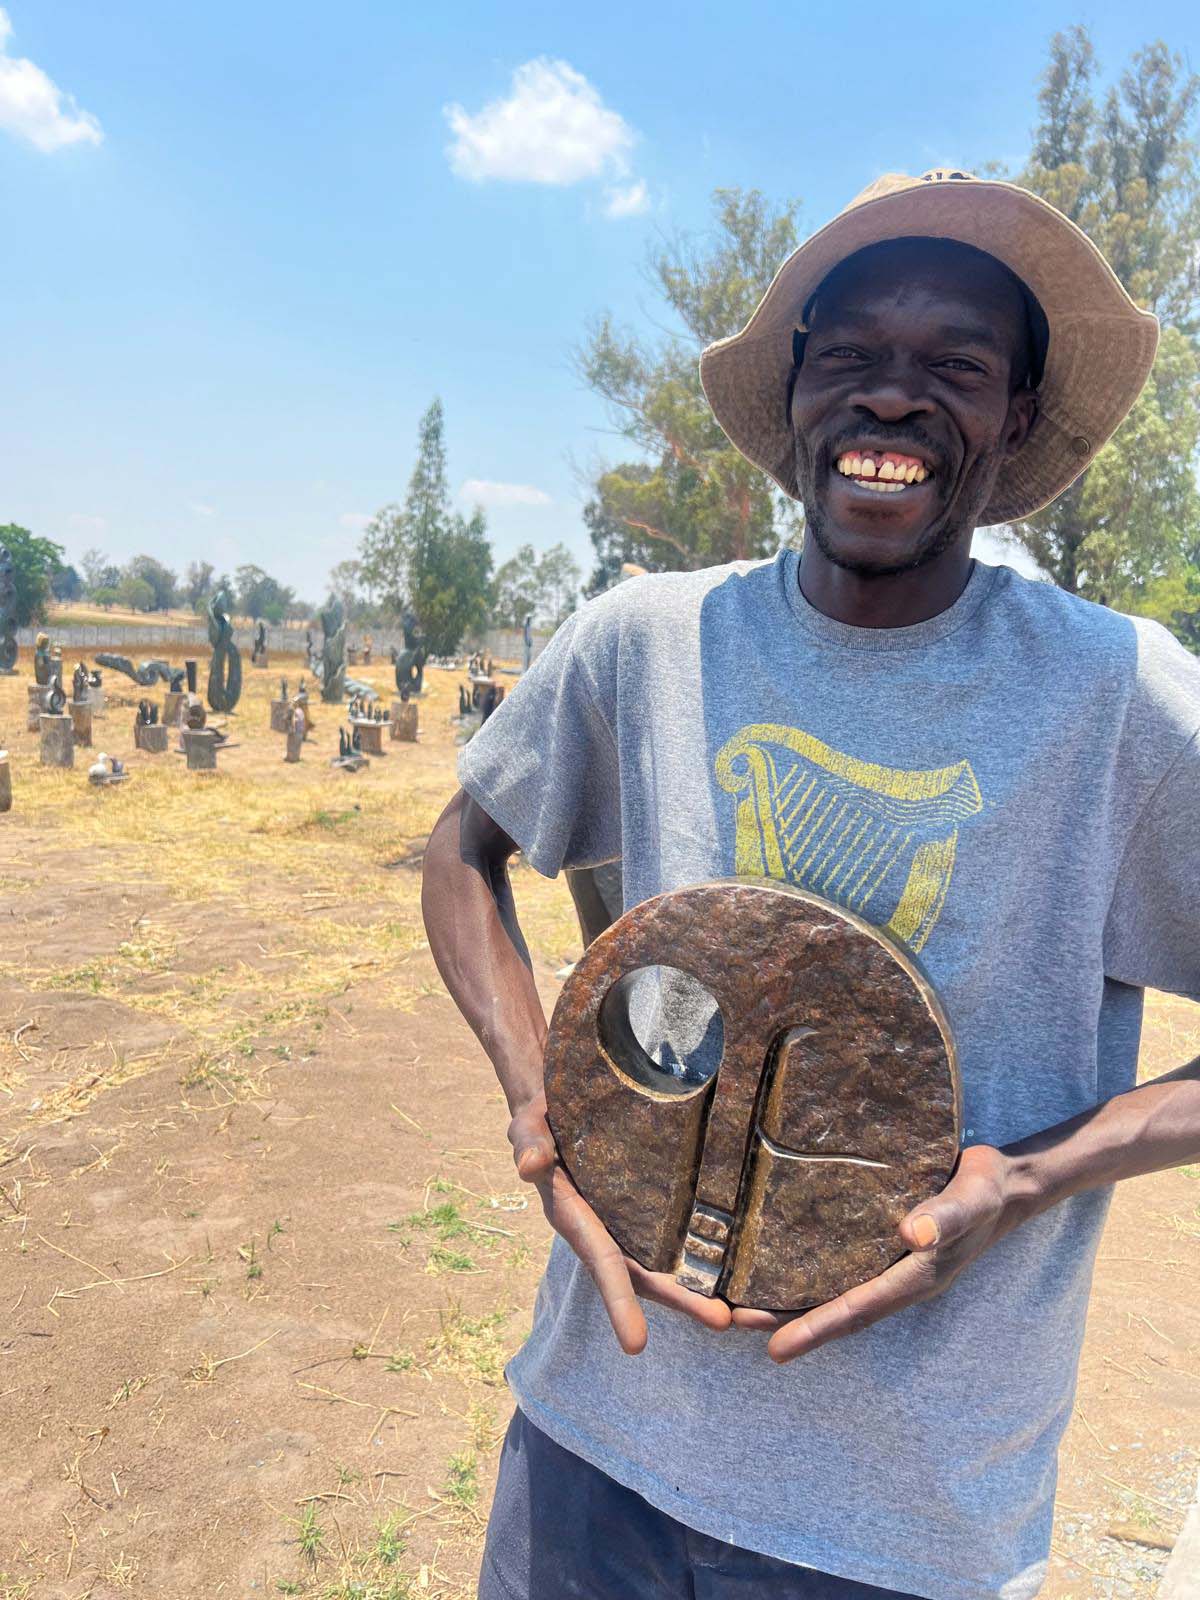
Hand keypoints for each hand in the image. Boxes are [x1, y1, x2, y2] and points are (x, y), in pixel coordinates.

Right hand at [508, 1093, 732, 1354]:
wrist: (553, 1104)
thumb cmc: (540, 1116)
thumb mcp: (529, 1124)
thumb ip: (530, 1142)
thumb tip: (532, 1166)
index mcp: (573, 1216)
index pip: (601, 1260)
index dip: (619, 1301)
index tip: (637, 1345)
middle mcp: (600, 1228)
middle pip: (640, 1273)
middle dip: (678, 1300)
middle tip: (722, 1320)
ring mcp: (623, 1219)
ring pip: (658, 1261)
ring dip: (692, 1287)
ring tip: (735, 1311)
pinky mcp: (642, 1202)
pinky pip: (668, 1233)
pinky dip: (694, 1253)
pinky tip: (729, 1265)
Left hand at [738, 1145, 1035, 1362]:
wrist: (1007, 1183)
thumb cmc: (987, 1191)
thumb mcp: (971, 1199)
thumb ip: (945, 1216)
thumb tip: (912, 1234)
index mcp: (915, 1279)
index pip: (856, 1310)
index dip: (814, 1329)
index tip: (774, 1349)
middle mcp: (897, 1279)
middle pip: (834, 1309)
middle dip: (784, 1318)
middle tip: (730, 1321)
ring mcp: (890, 1264)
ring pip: (832, 1289)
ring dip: (788, 1297)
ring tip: (737, 1298)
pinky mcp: (883, 1242)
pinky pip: (840, 1263)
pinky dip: (806, 1269)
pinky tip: (776, 1259)